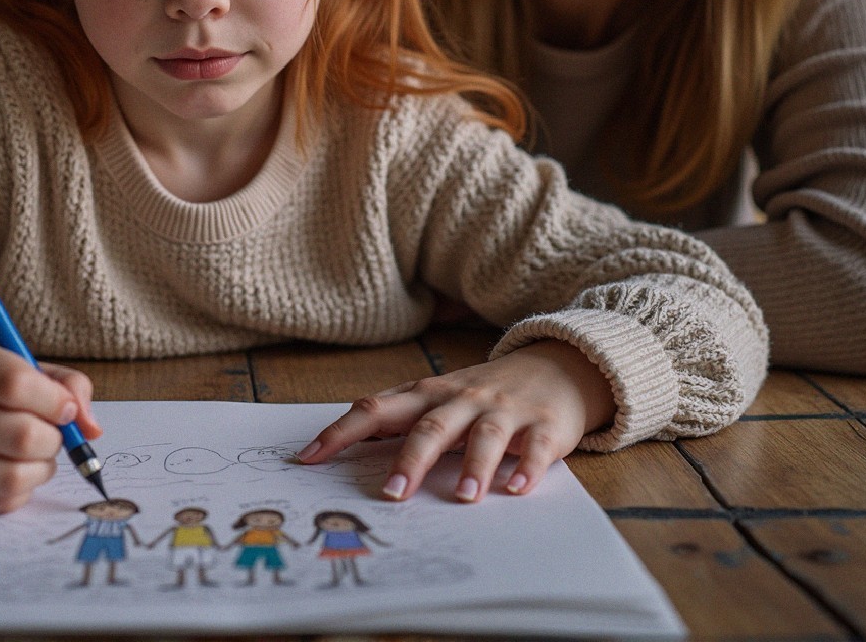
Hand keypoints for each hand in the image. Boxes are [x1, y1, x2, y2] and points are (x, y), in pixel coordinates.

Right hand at [0, 340, 99, 513]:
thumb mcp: (14, 363)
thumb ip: (64, 384)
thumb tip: (91, 428)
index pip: (17, 384)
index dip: (56, 400)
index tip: (66, 407)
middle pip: (23, 437)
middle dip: (54, 439)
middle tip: (52, 433)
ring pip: (15, 476)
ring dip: (43, 468)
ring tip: (38, 453)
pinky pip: (2, 501)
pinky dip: (24, 488)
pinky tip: (15, 468)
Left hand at [297, 341, 614, 502]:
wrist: (557, 366)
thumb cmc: (483, 393)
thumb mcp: (438, 398)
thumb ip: (400, 420)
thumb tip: (348, 448)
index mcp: (427, 395)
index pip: (375, 409)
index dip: (341, 432)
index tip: (309, 458)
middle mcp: (461, 399)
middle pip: (429, 427)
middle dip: (409, 460)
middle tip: (392, 494)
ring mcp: (503, 411)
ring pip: (482, 435)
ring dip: (472, 467)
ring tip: (463, 498)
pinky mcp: (543, 425)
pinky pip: (533, 447)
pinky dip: (526, 468)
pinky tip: (517, 489)